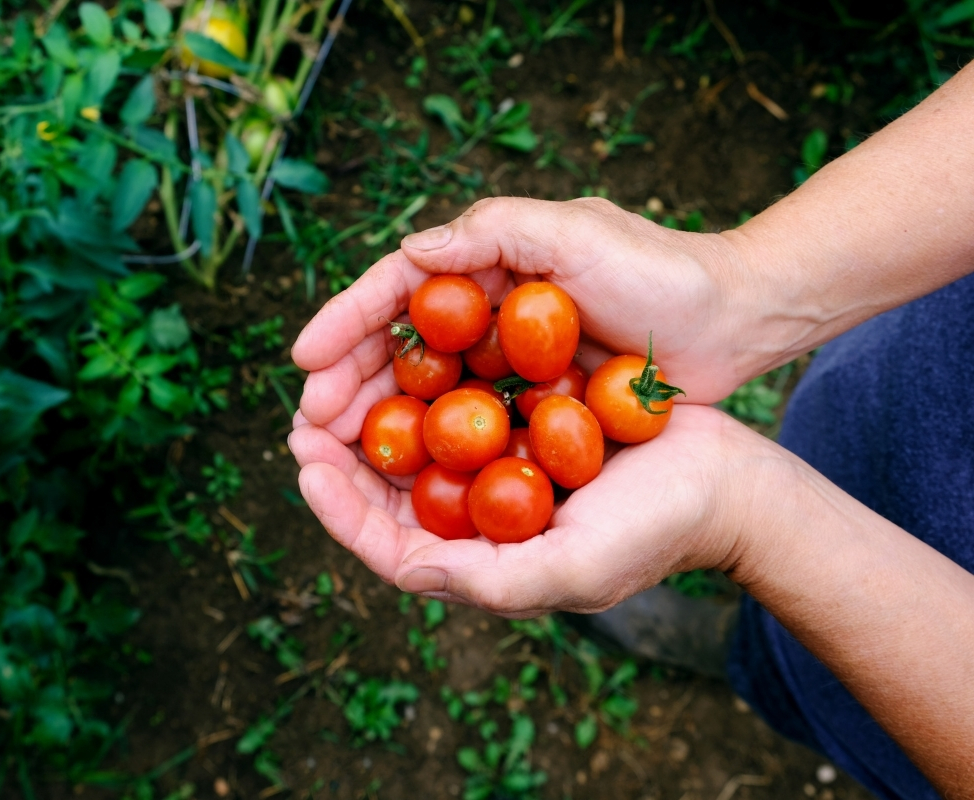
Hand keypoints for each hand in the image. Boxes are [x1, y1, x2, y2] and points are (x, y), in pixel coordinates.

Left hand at [288, 403, 766, 616]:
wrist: (722, 480)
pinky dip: (428, 376)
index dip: (340, 507)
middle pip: (389, 490)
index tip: (307, 462)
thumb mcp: (572, 566)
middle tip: (304, 412)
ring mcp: (498, 469)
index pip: (389, 543)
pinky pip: (459, 399)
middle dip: (340, 452)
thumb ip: (489, 579)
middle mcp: (479, 518)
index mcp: (480, 560)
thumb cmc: (653, 530)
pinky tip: (404, 343)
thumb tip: (405, 569)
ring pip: (416, 441)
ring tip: (336, 374)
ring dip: (374, 409)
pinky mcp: (521, 422)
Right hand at [292, 196, 774, 445]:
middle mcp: (480, 313)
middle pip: (393, 352)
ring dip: (373, 426)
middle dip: (343, 387)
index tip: (302, 361)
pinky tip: (400, 482)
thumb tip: (410, 252)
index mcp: (480, 265)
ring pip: (419, 396)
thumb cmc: (661, 270)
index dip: (342, 325)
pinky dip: (429, 452)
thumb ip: (493, 233)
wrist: (734, 321)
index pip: (392, 292)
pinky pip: (464, 429)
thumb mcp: (577, 233)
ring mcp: (501, 362)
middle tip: (306, 430)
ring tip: (333, 460)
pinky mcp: (528, 403)